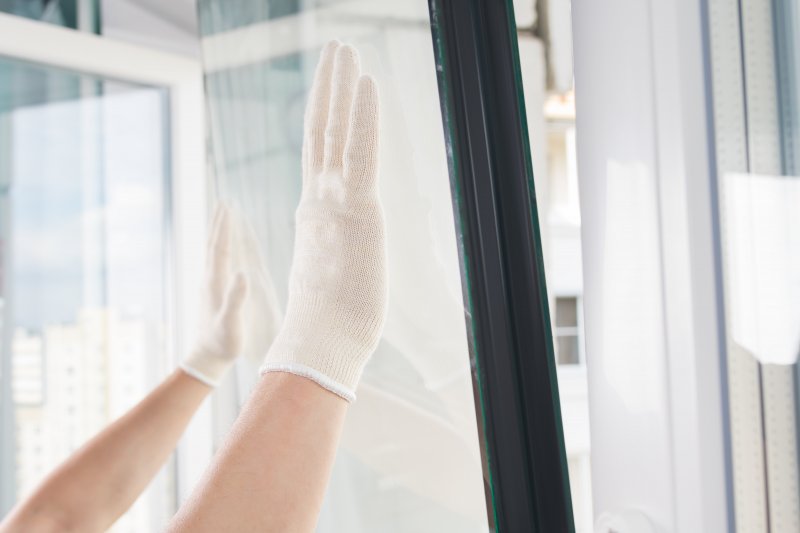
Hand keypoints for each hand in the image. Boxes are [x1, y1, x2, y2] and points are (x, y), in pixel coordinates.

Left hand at [181, 205, 247, 385]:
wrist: (208, 358)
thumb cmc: (223, 342)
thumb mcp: (232, 322)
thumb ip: (237, 298)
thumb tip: (244, 271)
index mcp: (214, 283)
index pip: (220, 248)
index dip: (224, 228)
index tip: (228, 207)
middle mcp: (209, 280)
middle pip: (213, 246)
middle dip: (219, 224)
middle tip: (224, 203)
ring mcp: (210, 286)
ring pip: (213, 253)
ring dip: (219, 234)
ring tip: (224, 219)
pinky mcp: (214, 293)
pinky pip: (217, 263)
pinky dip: (222, 249)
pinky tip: (226, 250)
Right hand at [260, 40, 385, 401]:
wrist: (321, 344)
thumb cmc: (330, 322)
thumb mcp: (332, 275)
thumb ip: (335, 252)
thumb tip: (343, 255)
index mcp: (315, 213)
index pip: (318, 154)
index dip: (324, 116)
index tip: (330, 89)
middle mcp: (319, 199)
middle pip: (321, 131)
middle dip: (328, 88)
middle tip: (333, 51)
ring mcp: (335, 201)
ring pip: (336, 131)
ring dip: (342, 86)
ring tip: (343, 48)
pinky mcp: (357, 210)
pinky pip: (359, 153)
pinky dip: (362, 116)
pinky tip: (365, 81)